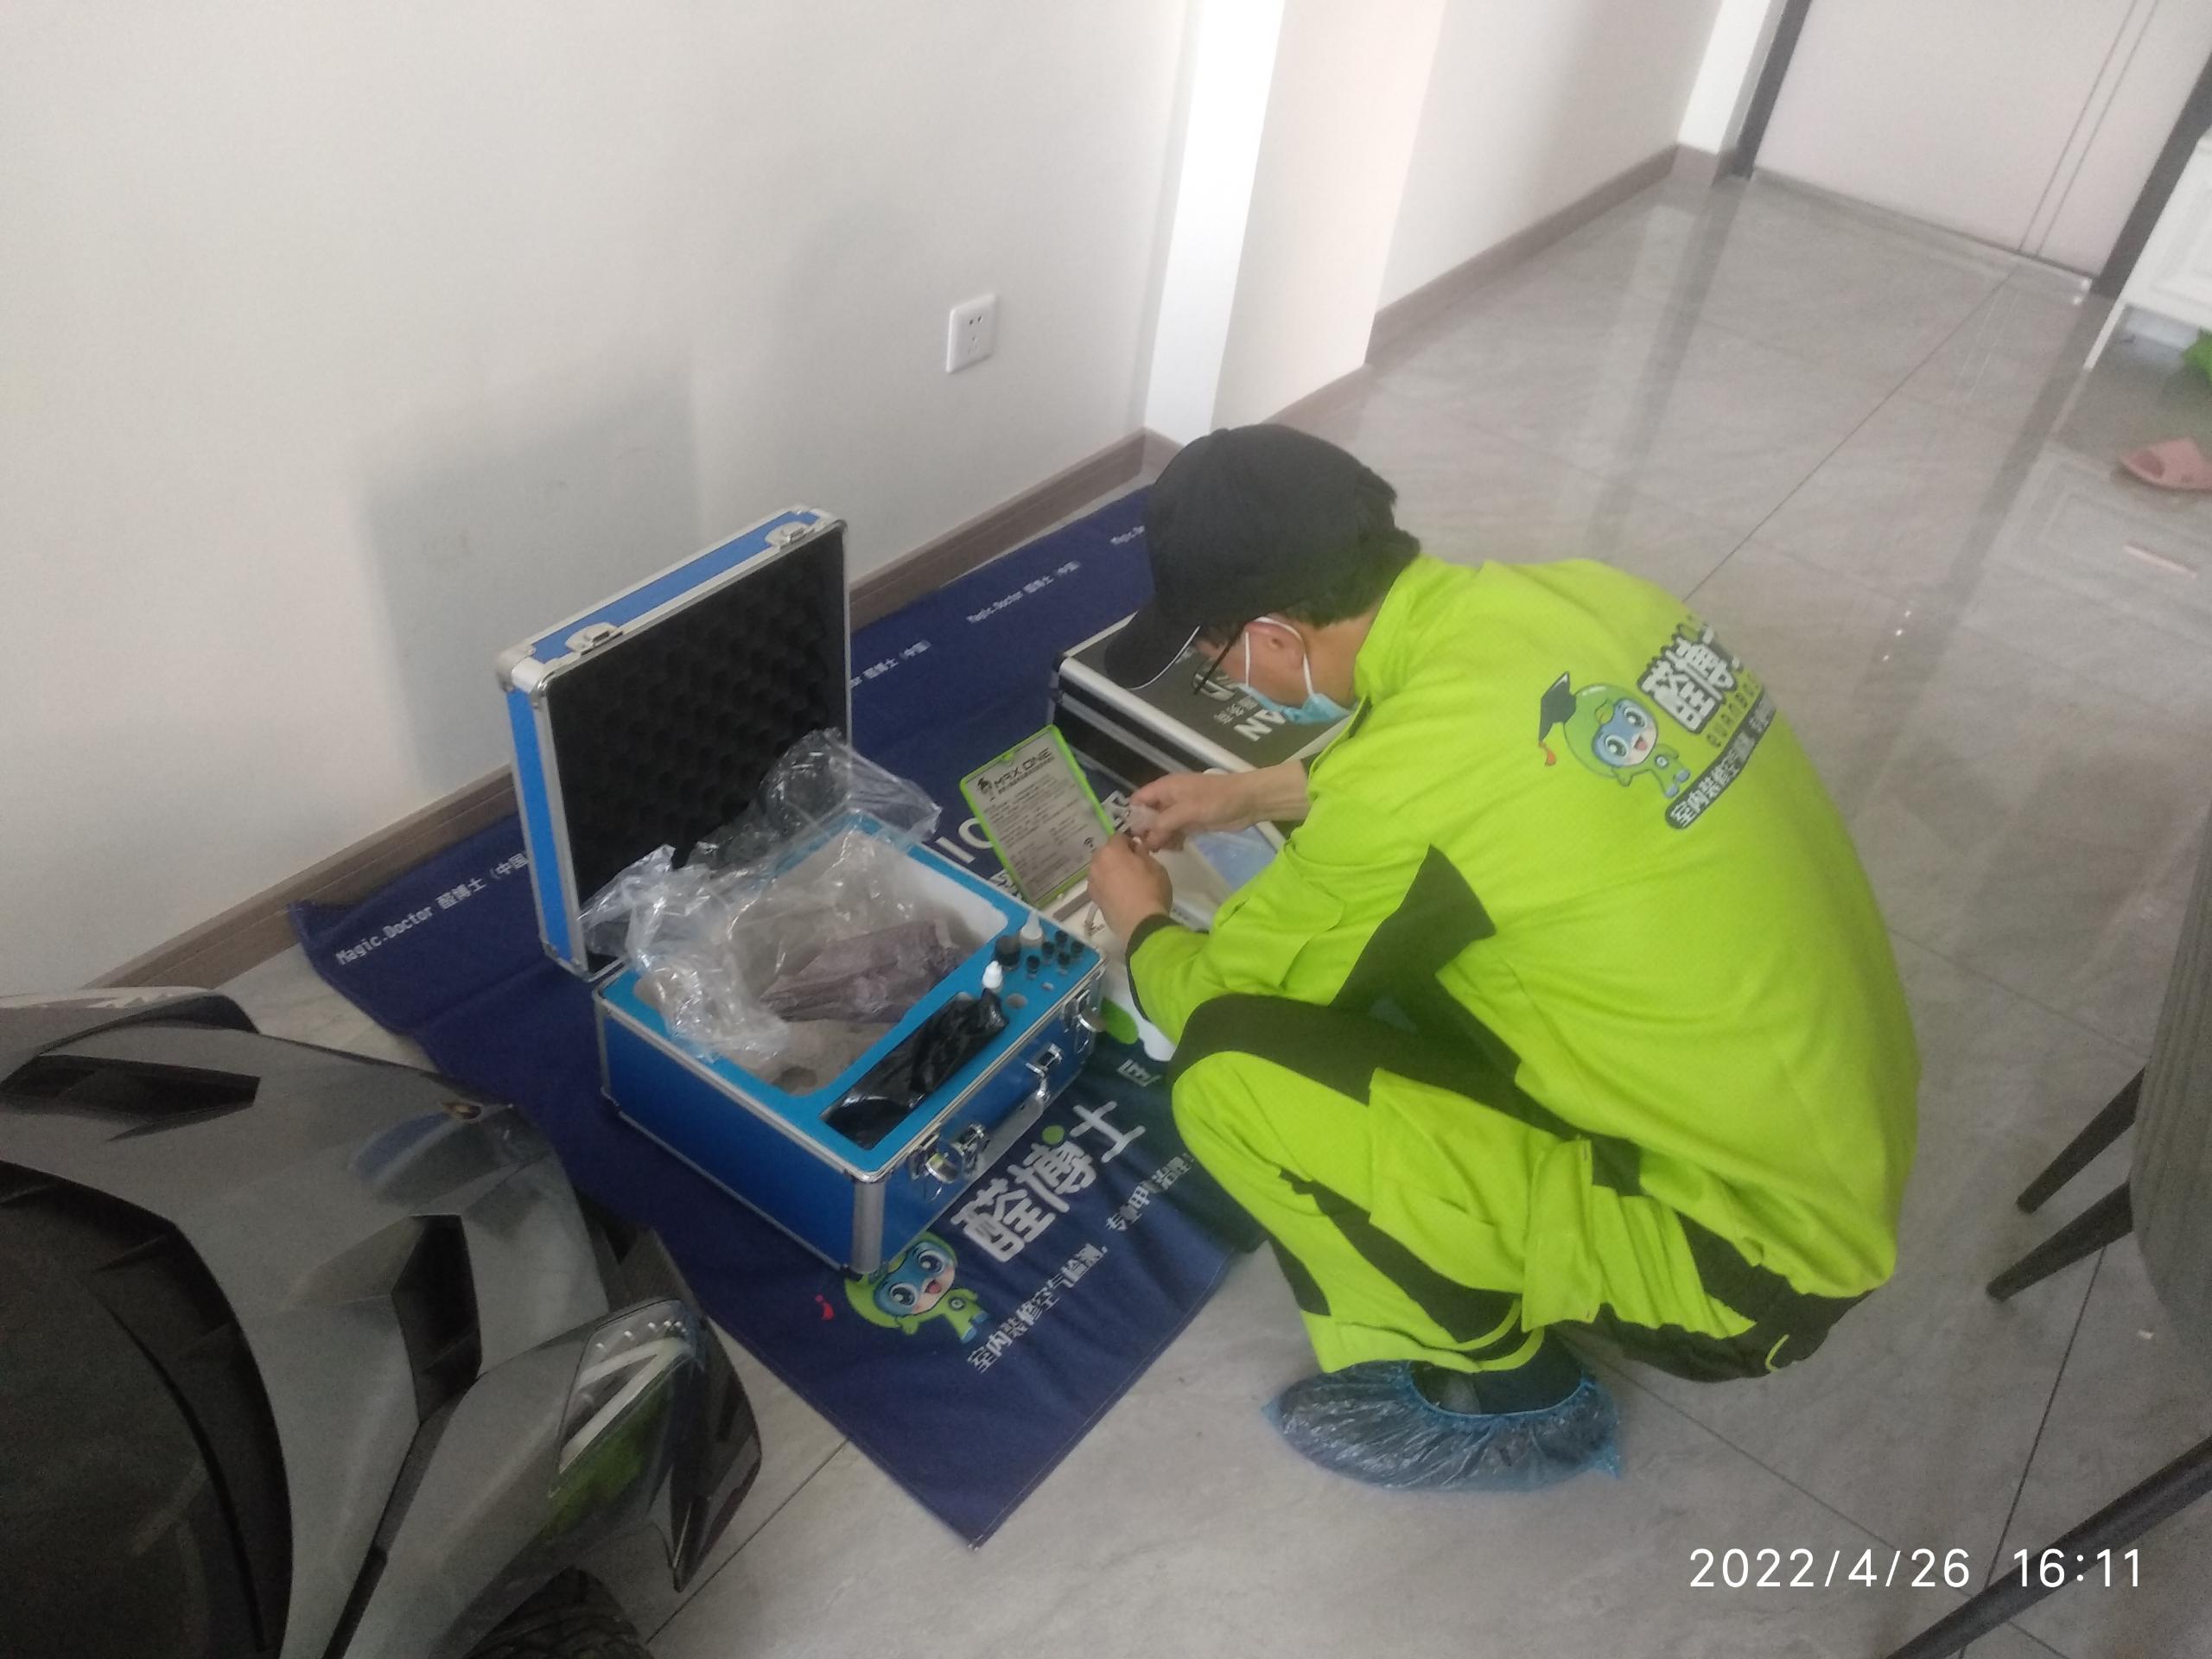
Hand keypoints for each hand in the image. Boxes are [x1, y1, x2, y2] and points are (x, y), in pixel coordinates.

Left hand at [1087, 834, 1173, 940]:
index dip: (1130, 842)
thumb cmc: (1151, 890)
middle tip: (1133, 867)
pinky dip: (1108, 886)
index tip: (1139, 852)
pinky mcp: (1094, 899)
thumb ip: (1142, 853)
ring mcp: (1093, 882)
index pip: (1118, 837)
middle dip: (1117, 856)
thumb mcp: (1155, 866)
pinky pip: (1101, 885)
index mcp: (1111, 850)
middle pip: (1106, 853)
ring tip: (1126, 883)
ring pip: (1101, 870)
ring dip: (1110, 872)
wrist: (1141, 924)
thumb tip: (1136, 849)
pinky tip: (1120, 895)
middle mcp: (1097, 863)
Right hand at [1125, 771, 1259, 850]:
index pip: (1139, 800)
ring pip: (1163, 826)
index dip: (1132, 816)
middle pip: (1149, 815)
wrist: (1247, 801)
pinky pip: (1176, 832)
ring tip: (1161, 852)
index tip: (1131, 837)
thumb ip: (1163, 823)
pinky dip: (1174, 840)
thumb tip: (1146, 840)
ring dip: (1160, 838)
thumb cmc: (1216, 800)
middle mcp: (1170, 798)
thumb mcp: (1186, 810)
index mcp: (1166, 787)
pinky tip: (1175, 850)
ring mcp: (1182, 810)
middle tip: (1147, 850)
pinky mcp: (1193, 822)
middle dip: (1146, 831)